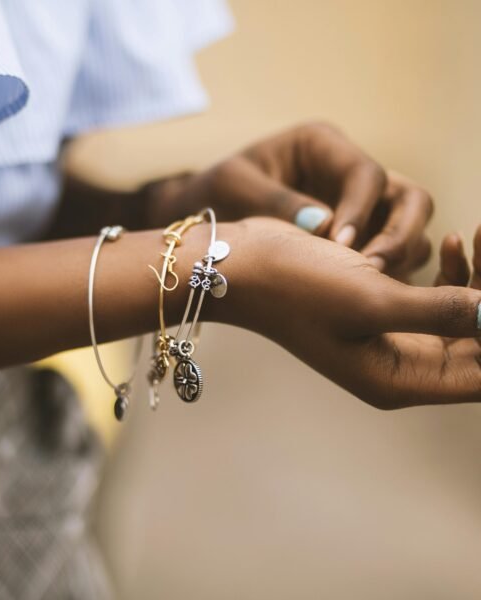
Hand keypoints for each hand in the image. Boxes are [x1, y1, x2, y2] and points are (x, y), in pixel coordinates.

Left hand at [149, 122, 432, 276]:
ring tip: (365, 287)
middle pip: (410, 199)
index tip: (339, 245)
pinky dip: (385, 275)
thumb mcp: (234, 187)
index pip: (367, 174)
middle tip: (371, 272)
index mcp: (322, 146)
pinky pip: (389, 256)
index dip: (361, 210)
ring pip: (408, 230)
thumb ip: (277, 202)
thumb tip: (327, 227)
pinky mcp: (357, 238)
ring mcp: (358, 207)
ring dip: (397, 258)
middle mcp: (348, 174)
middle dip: (399, 235)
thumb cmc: (214, 194)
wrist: (205, 218)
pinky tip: (359, 294)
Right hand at [221, 218, 480, 408]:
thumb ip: (442, 312)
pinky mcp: (380, 306)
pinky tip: (449, 242)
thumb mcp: (370, 300)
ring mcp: (389, 336)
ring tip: (475, 234)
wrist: (244, 264)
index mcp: (397, 379)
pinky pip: (433, 296)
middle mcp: (398, 365)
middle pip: (477, 343)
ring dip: (478, 279)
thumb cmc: (295, 286)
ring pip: (460, 315)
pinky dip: (451, 271)